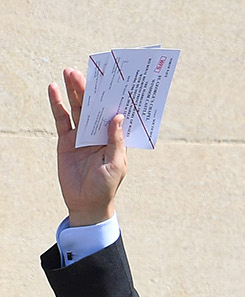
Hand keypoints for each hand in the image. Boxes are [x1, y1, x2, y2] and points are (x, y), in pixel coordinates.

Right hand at [48, 67, 126, 224]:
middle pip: (92, 106)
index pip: (112, 113)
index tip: (110, 80)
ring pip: (77, 108)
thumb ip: (115, 141)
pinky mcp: (66, 140)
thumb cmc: (106, 187)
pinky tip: (54, 89)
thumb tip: (118, 116)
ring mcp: (81, 135)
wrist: (86, 204)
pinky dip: (57, 104)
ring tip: (68, 72)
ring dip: (73, 91)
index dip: (110, 97)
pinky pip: (61, 118)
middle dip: (87, 88)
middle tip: (80, 71)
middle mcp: (97, 133)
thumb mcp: (115, 165)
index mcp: (113, 139)